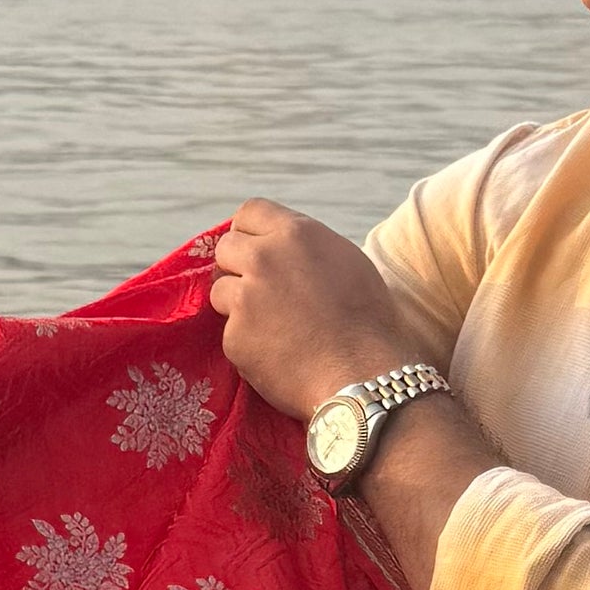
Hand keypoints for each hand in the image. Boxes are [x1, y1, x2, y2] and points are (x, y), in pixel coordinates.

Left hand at [206, 205, 438, 423]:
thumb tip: (283, 247)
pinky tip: (278, 354)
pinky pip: (230, 332)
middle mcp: (264, 258)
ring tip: (274, 327)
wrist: (364, 377)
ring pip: (220, 290)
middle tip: (261, 292)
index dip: (250, 232)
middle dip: (238, 267)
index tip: (257, 251)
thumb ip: (307, 248)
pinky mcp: (234, 337)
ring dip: (238, 305)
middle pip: (226, 248)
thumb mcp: (348, 262)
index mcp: (296, 234)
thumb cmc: (370, 323)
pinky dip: (247, 343)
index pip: (250, 212)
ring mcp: (245, 297)